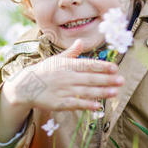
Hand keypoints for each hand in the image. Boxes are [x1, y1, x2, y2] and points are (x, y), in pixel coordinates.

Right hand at [3, 39, 123, 111]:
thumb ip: (71, 52)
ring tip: (115, 92)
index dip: (102, 66)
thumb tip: (81, 41)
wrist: (26, 86)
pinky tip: (98, 106)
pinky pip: (76, 104)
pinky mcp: (60, 103)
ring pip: (86, 91)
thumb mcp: (56, 59)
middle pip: (90, 78)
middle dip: (107, 80)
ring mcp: (64, 91)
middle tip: (121, 81)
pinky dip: (87, 105)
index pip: (88, 64)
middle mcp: (67, 77)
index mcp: (67, 65)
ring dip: (102, 92)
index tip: (115, 68)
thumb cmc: (44, 71)